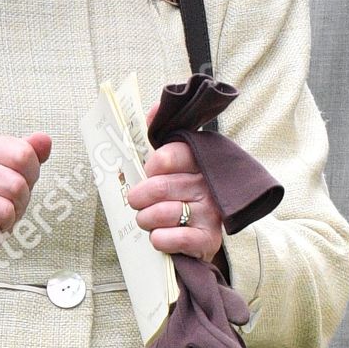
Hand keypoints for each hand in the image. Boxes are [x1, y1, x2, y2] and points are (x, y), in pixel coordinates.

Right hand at [0, 132, 51, 270]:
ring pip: (5, 210)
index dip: (30, 175)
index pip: (24, 155)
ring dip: (7, 220)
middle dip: (19, 201)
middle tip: (4, 204)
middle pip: (17, 185)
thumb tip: (44, 139)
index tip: (16, 181)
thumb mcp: (16, 171)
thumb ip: (31, 153)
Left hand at [126, 103, 224, 262]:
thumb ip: (161, 132)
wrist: (201, 232)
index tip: (149, 172)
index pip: (166, 156)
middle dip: (139, 198)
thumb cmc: (180, 191)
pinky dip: (158, 239)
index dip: (150, 167)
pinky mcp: (208, 239)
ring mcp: (211, 212)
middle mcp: (209, 184)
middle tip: (137, 201)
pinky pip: (170, 238)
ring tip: (149, 219)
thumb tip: (154, 108)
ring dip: (146, 220)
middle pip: (158, 187)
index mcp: (200, 159)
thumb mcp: (172, 160)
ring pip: (161, 213)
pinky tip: (162, 236)